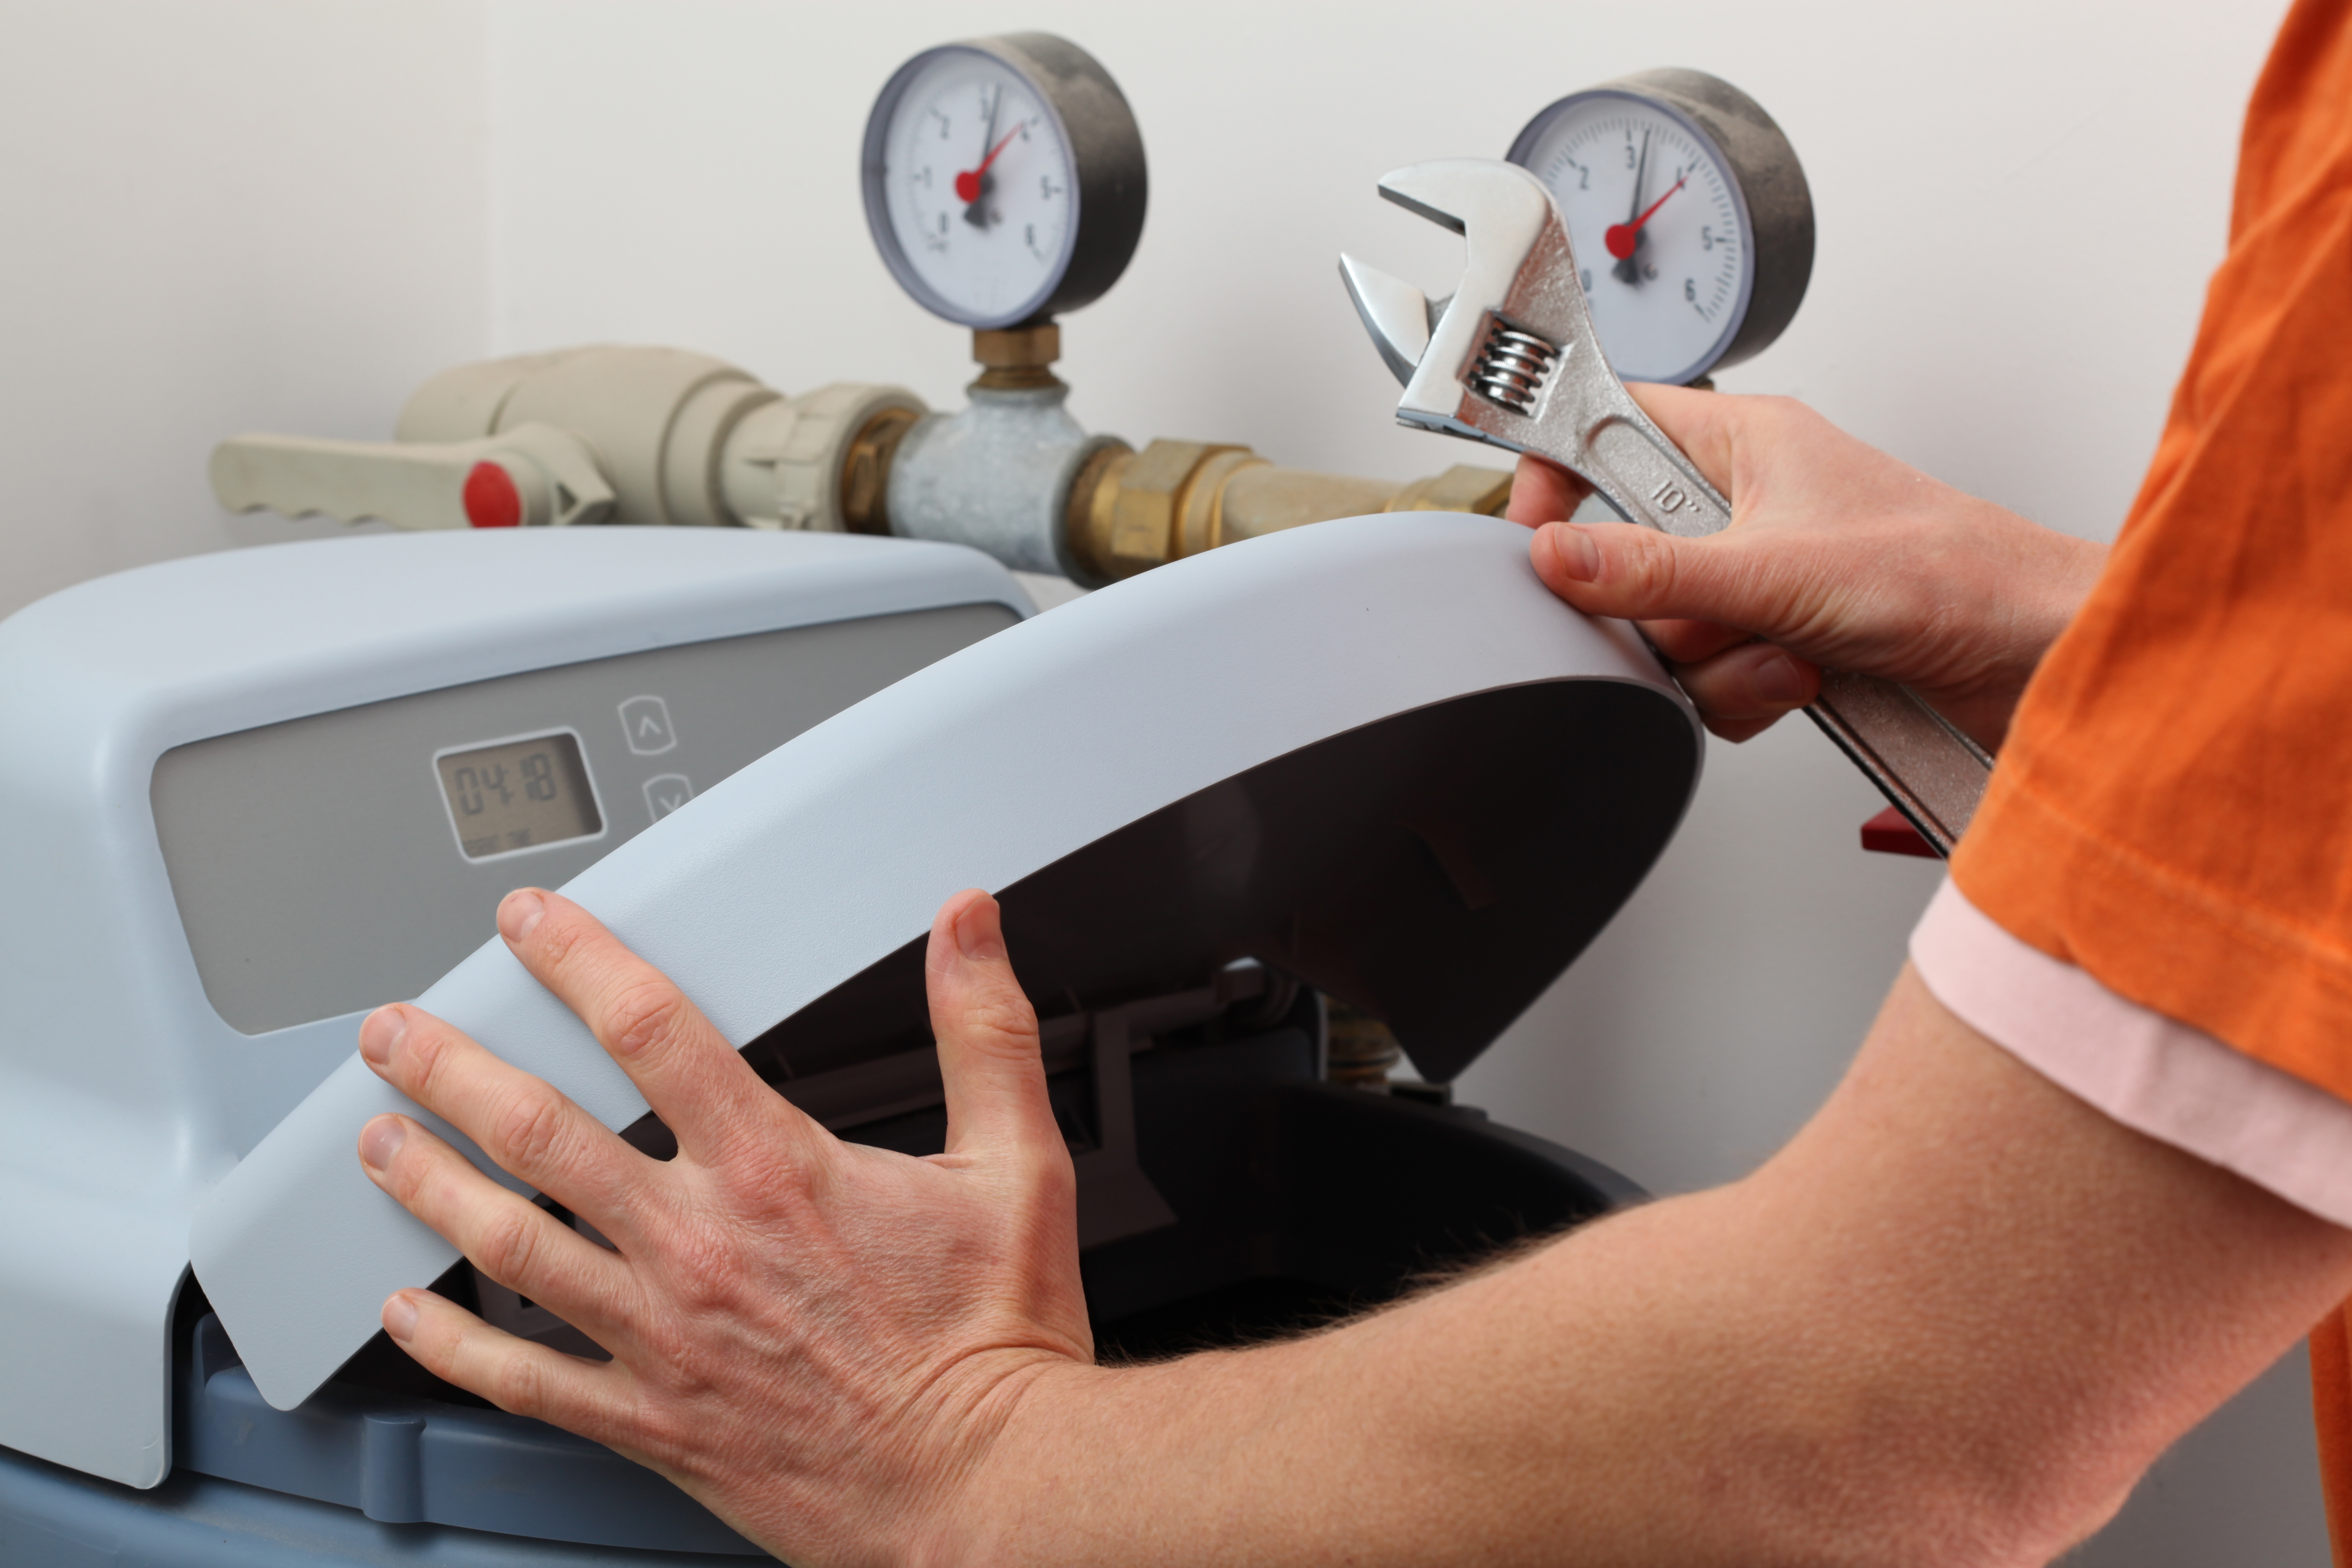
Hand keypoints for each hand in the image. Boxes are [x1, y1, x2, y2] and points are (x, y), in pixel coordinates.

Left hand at [353, 886, 1088, 1563]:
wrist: (985, 1491)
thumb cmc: (995, 1343)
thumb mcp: (1017, 1163)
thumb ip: (984, 1032)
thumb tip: (967, 929)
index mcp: (776, 1171)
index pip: (650, 1031)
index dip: (577, 962)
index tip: (530, 927)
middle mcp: (699, 1245)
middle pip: (539, 1131)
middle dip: (451, 1070)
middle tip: (396, 1036)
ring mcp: (661, 1336)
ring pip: (507, 1245)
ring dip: (428, 1186)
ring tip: (376, 1145)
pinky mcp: (650, 1421)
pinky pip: (522, 1381)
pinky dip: (451, 1347)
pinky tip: (406, 1316)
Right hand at [1506, 386, 2105, 748]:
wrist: (2034, 653)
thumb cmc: (1953, 573)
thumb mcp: (1778, 569)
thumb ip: (1654, 571)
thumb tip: (1558, 558)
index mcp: (1744, 442)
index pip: (1607, 428)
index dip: (1559, 477)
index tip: (1539, 531)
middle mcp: (1748, 505)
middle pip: (1625, 559)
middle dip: (1666, 612)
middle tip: (1712, 613)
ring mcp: (1764, 577)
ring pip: (1667, 632)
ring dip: (1720, 662)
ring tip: (1789, 653)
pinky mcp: (1782, 640)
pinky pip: (1708, 677)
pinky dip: (1747, 693)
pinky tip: (1802, 680)